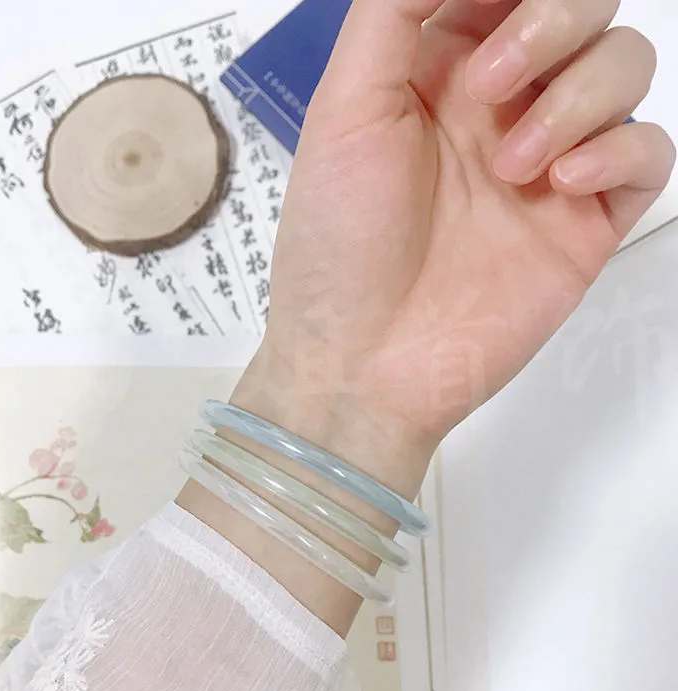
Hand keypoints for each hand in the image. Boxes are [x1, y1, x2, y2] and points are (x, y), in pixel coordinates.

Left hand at [234, 0, 674, 495]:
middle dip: (551, 23)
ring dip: (579, 95)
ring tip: (515, 166)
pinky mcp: (584, 222)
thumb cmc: (337, 246)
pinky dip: (619, 150)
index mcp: (437, 73)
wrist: (364, 361)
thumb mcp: (343, 111)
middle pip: (582, 9)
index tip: (492, 23)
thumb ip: (395, 13)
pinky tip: (562, 183)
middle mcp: (498, 109)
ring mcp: (546, 163)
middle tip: (490, 89)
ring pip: (623, 67)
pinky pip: (648, 152)